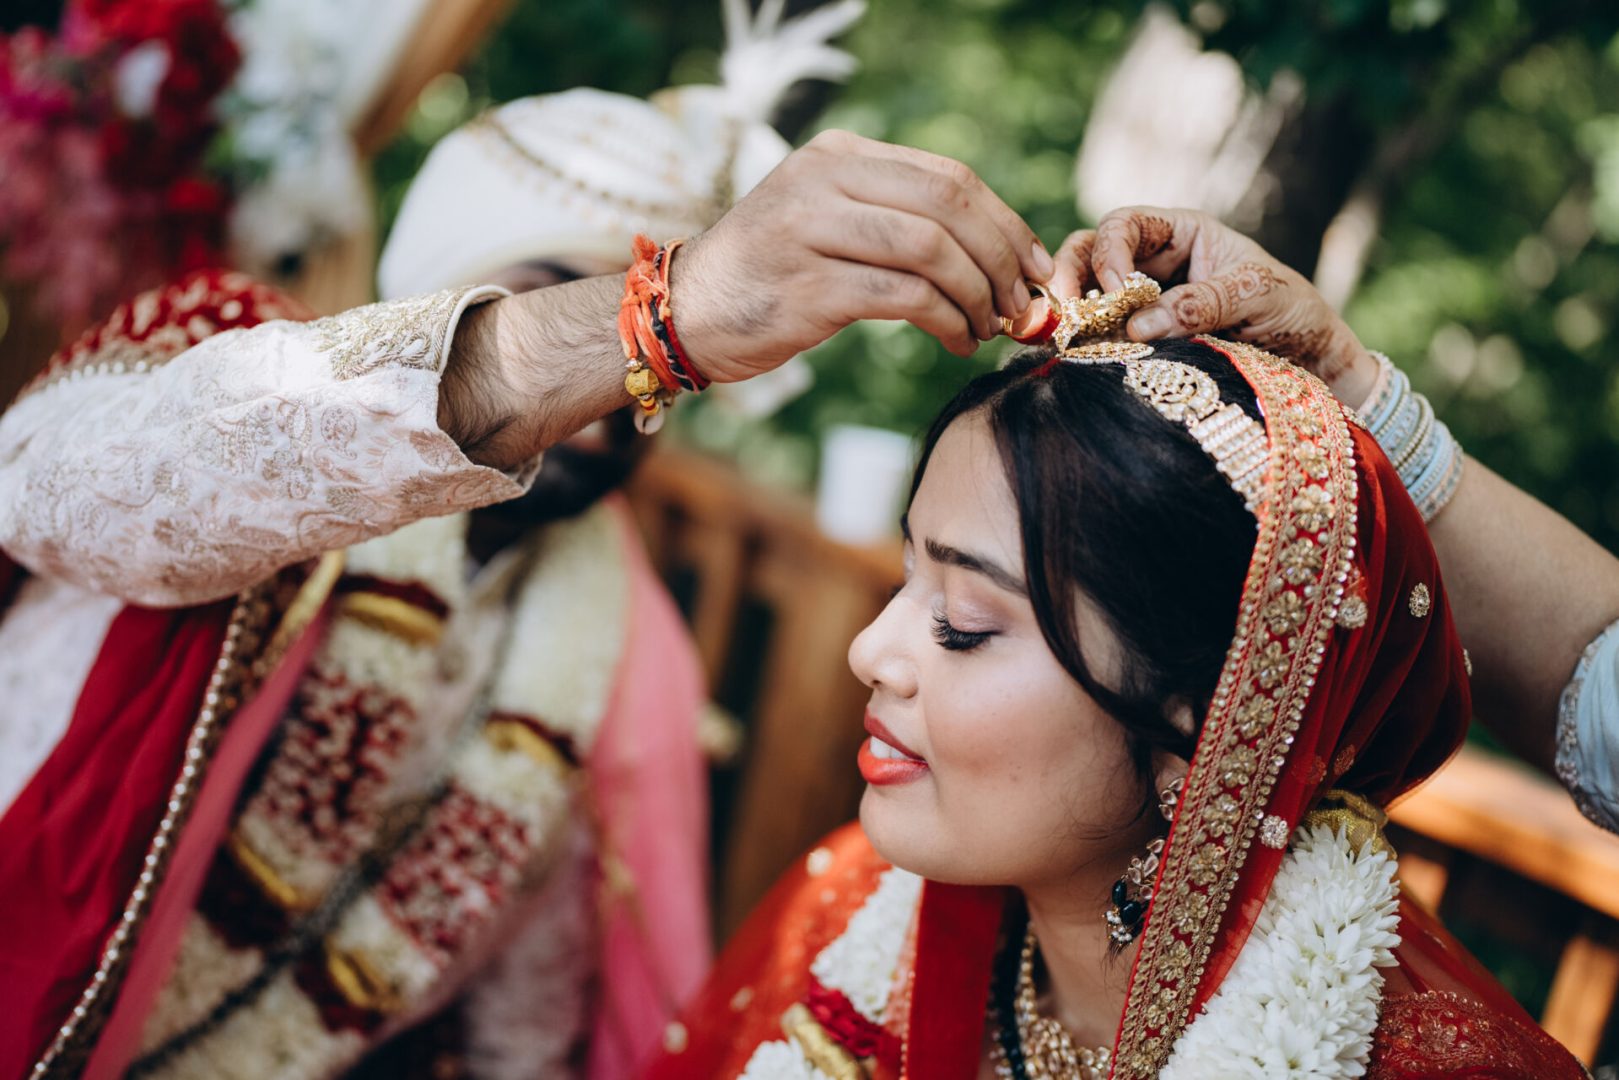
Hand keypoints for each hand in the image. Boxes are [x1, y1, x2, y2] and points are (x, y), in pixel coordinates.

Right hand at [672, 130, 1055, 380]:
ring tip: (988, 327)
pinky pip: (904, 299)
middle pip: (949, 205)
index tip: (1034, 264)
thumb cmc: (769, 276)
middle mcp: (823, 180)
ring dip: (977, 295)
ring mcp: (812, 230)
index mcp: (838, 154)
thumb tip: (994, 250)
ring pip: (932, 251)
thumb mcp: (827, 220)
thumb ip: (894, 217)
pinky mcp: (809, 287)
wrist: (686, 313)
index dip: (1004, 222)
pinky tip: (955, 341)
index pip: (947, 176)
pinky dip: (945, 322)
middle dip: (1000, 257)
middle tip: (1020, 302)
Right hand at [1048, 207, 1378, 407]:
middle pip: (1089, 253)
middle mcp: (1154, 264)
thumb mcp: (1258, 296)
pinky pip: (1098, 336)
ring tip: (1061, 338)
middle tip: (1061, 310)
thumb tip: (1137, 326)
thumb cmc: (1293, 313)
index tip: (1117, 293)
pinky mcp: (1137, 343)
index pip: (1125, 225)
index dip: (1110, 252)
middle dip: (1068, 276)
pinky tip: (1073, 360)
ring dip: (1069, 312)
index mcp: (1183, 234)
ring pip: (1084, 295)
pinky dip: (1081, 344)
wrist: (1312, 364)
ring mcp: (1141, 304)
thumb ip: (1203, 303)